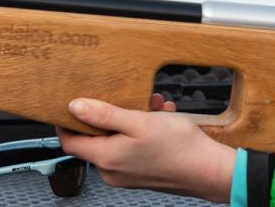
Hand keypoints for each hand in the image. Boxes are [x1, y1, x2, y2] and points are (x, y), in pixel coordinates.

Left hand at [57, 97, 234, 202]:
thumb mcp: (139, 121)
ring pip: (119, 142)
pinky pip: (133, 150)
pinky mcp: (142, 174)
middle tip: (130, 100)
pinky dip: (143, 133)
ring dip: (133, 121)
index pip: (69, 141)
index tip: (71, 105)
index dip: (67, 122)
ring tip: (155, 108)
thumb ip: (105, 115)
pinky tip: (163, 120)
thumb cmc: (178, 147)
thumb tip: (75, 107)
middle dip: (113, 115)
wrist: (208, 170)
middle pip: (97, 139)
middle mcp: (112, 171)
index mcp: (106, 157)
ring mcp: (127, 175)